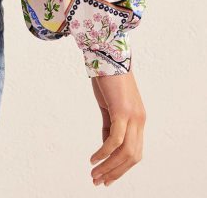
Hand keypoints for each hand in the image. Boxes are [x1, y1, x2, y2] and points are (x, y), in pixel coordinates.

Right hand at [90, 71, 144, 186]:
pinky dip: (104, 152)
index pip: (134, 152)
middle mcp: (139, 120)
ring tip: (94, 173)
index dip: (121, 168)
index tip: (106, 177)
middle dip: (115, 172)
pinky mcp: (122, 111)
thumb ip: (110, 124)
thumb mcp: (109, 105)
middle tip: (98, 181)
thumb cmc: (107, 77)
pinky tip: (93, 158)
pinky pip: (115, 139)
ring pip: (125, 152)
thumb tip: (107, 145)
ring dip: (109, 166)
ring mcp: (133, 116)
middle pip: (133, 157)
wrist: (107, 53)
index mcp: (138, 119)